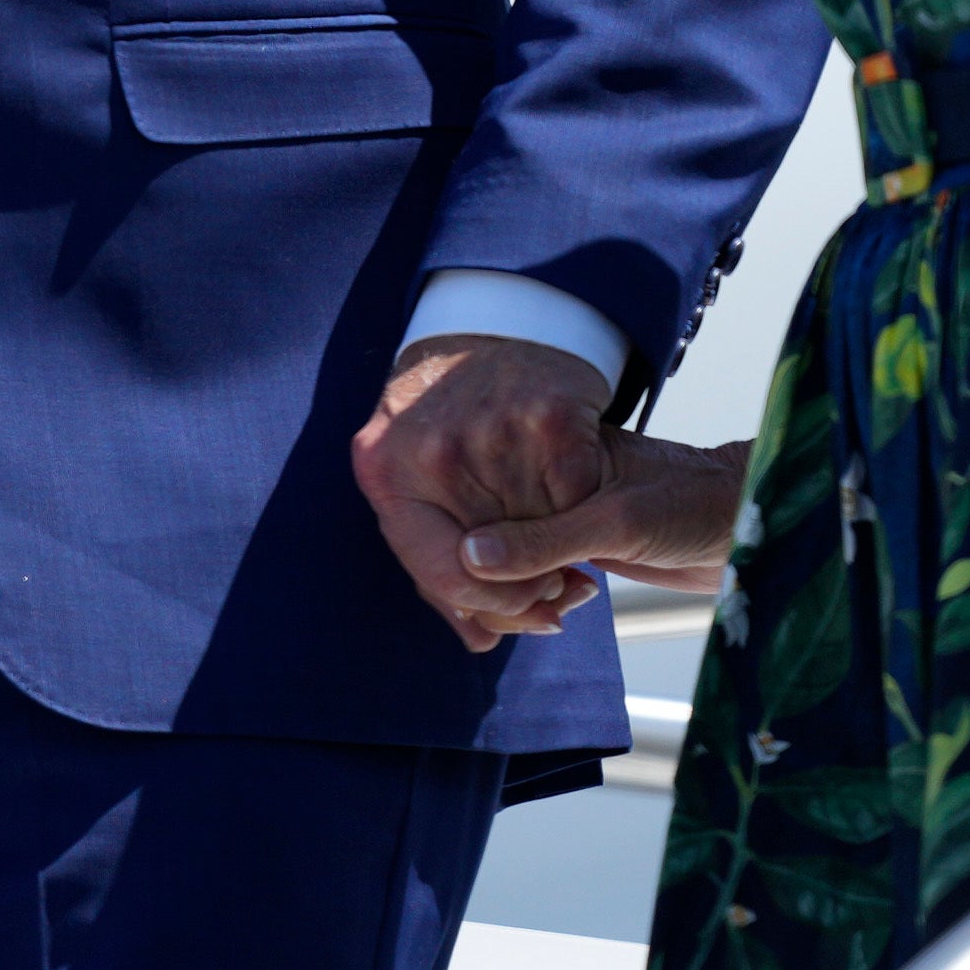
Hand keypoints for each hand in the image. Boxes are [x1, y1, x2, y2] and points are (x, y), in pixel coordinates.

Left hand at [352, 333, 620, 648]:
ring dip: (564, 553)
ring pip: (540, 535)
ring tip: (568, 545)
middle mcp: (432, 452)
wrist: (490, 328)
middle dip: (532, 588)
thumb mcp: (416, 478)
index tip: (520, 610)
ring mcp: (489, 433)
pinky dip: (583, 508)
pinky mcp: (548, 418)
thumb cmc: (451, 422)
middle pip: (494, 564)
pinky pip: (577, 498)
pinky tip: (579, 498)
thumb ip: (439, 565)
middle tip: (559, 590)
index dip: (491, 606)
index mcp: (385, 472)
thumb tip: (480, 640)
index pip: (443, 576)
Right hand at [458, 431, 749, 597]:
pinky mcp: (551, 537)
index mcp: (530, 444)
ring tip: (562, 605)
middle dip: (493, 595)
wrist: (739, 522)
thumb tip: (470, 556)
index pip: (463, 514)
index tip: (533, 598)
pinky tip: (567, 598)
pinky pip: (511, 577)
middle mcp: (521, 474)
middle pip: (460, 546)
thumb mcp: (617, 520)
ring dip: (512, 603)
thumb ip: (543, 540)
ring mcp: (534, 507)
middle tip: (552, 608)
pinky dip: (528, 600)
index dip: (475, 571)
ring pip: (480, 570)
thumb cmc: (694, 502)